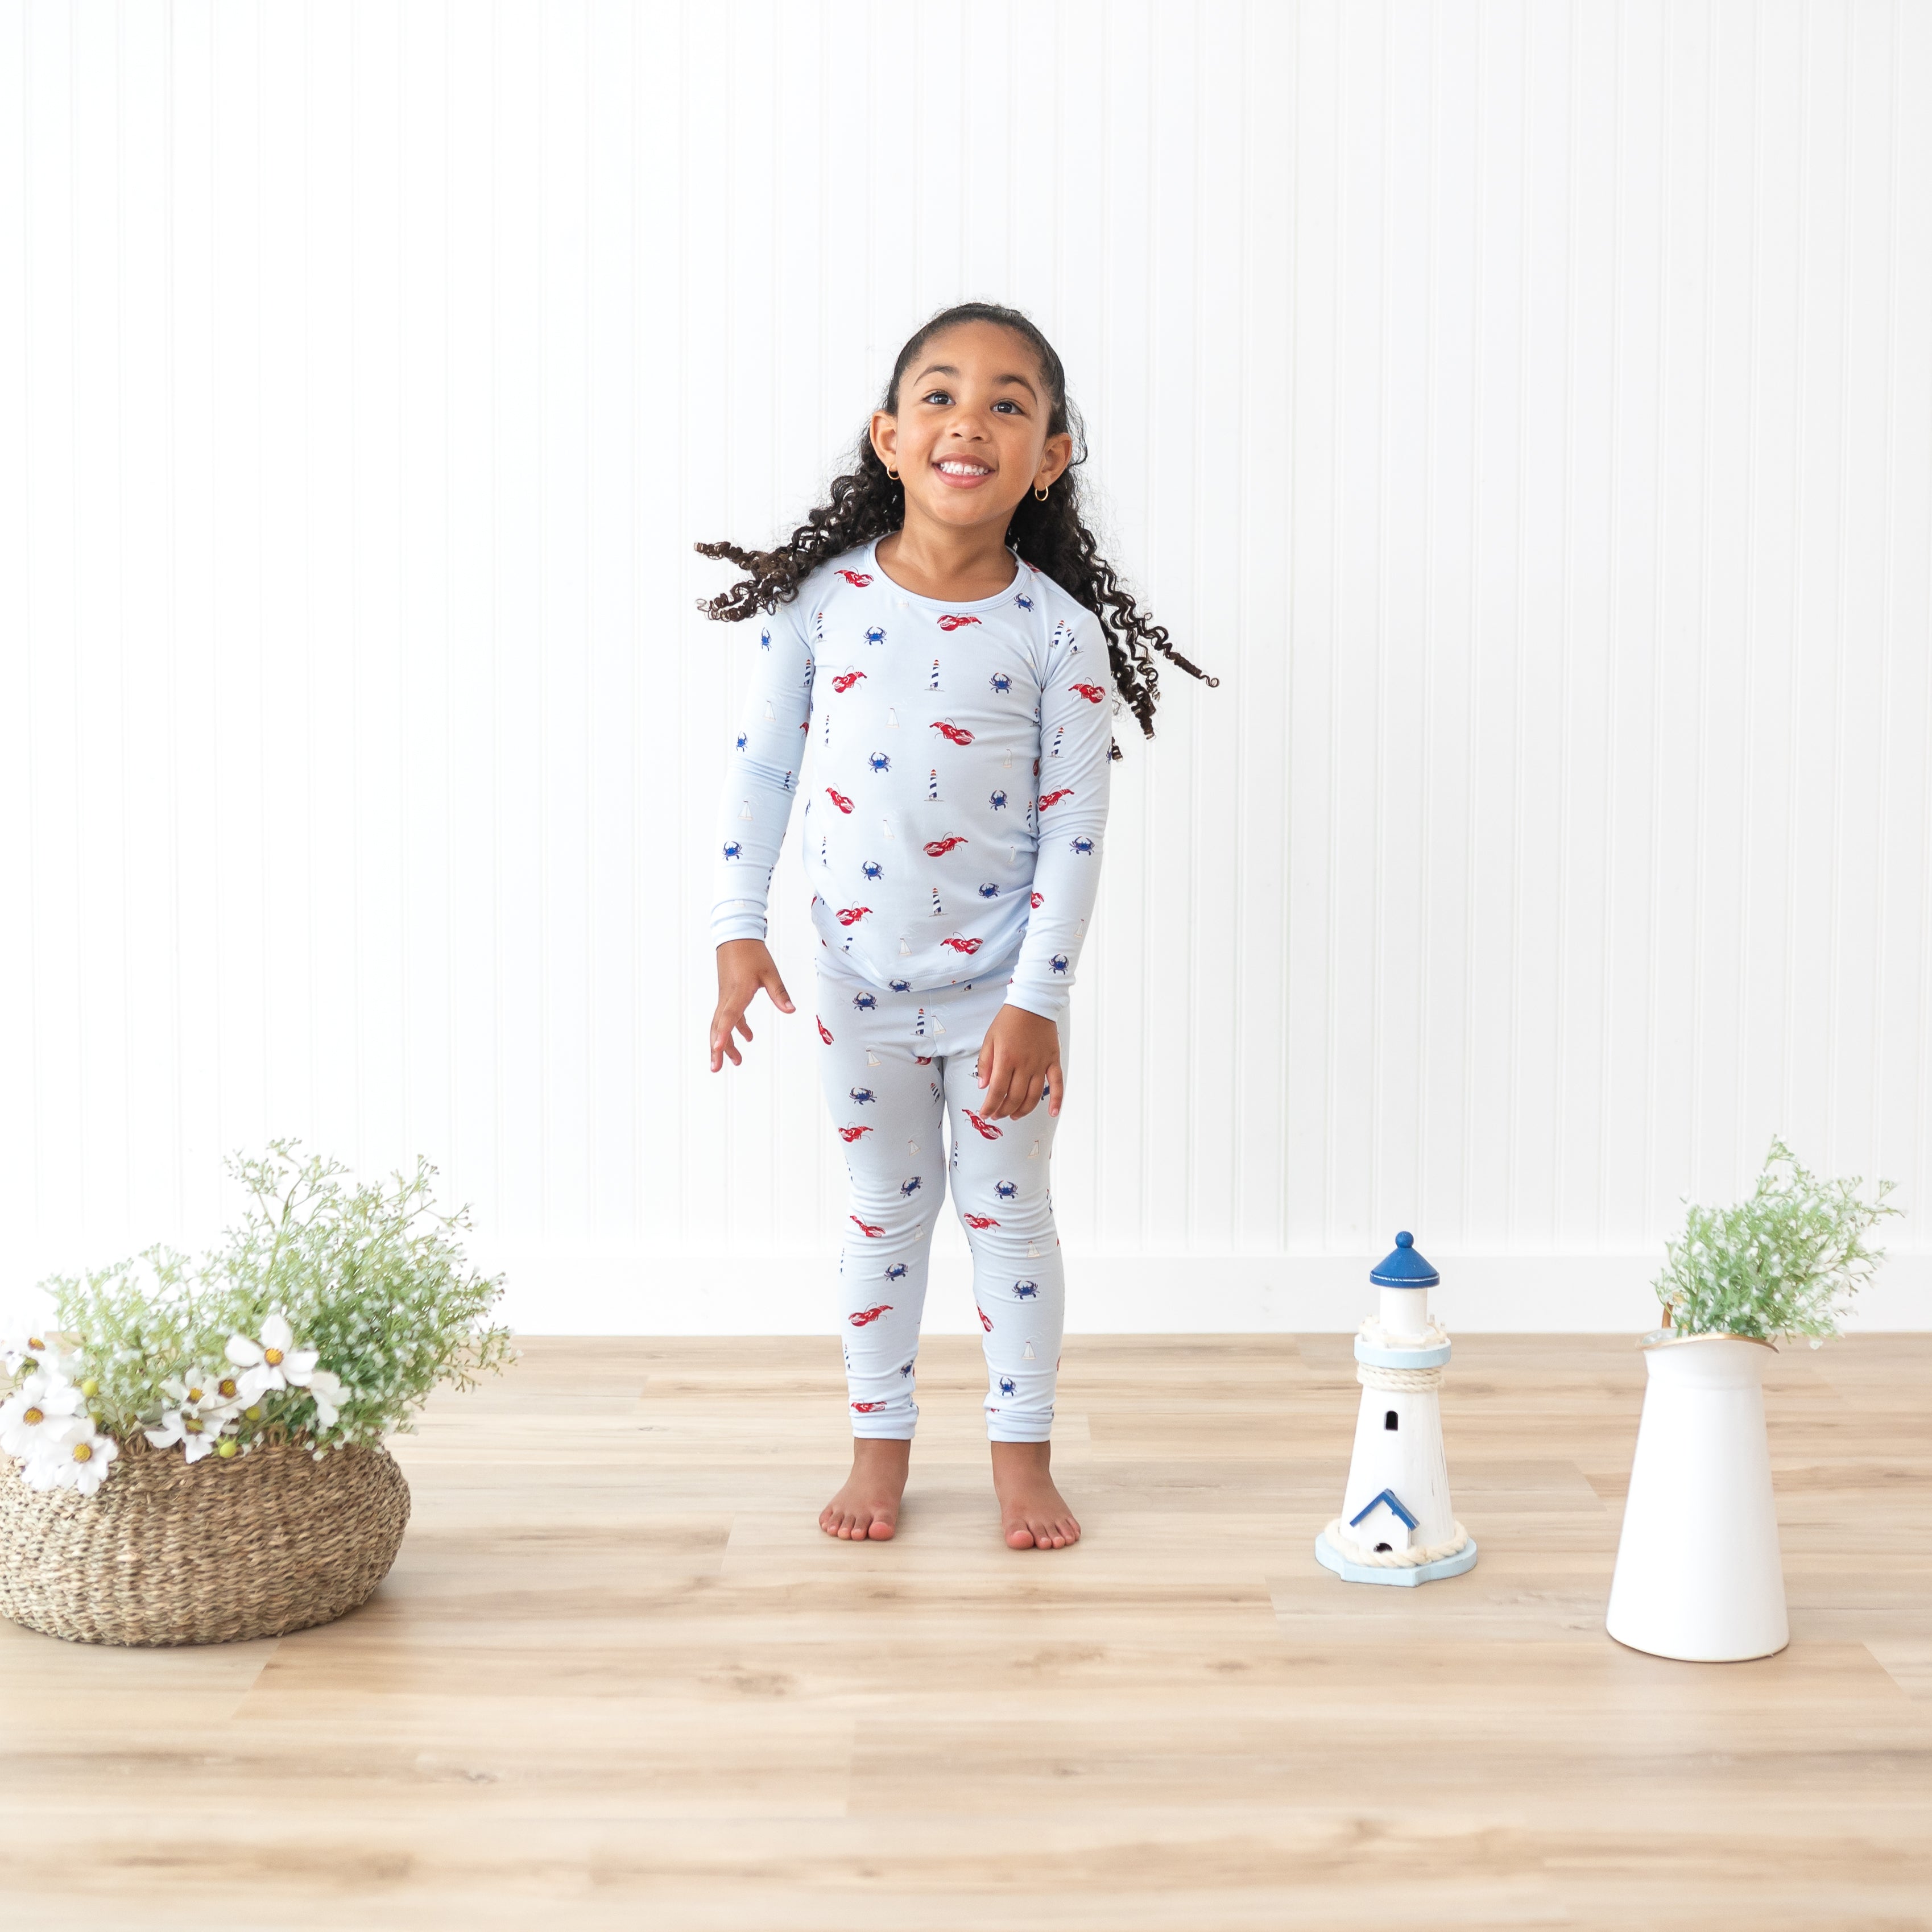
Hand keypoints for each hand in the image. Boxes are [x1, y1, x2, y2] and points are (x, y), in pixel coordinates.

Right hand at [710, 939, 794, 1069]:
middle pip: (718, 1027)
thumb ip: (779, 993)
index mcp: (738, 992)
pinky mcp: (728, 995)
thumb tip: (790, 1010)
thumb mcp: (770, 972)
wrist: (736, 936)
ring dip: (725, 1043)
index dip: (723, 1034)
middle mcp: (727, 997)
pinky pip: (727, 1016)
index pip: (728, 1016)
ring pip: (720, 1024)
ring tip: (736, 1061)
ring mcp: (725, 997)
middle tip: (716, 1068)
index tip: (718, 1049)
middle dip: (717, 1048)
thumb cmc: (752, 953)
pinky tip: (747, 1037)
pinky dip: (735, 1029)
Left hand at [974, 1005, 1064, 1119]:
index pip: (996, 1091)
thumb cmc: (1009, 1020)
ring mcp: (1040, 1064)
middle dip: (1003, 1111)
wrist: (1032, 1004)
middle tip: (997, 1114)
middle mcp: (1024, 1065)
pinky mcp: (1053, 1061)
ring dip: (1023, 1110)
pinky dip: (1057, 1100)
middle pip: (1014, 1097)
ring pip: (1033, 1096)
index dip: (989, 1106)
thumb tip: (983, 1086)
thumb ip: (985, 1063)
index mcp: (1006, 1059)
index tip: (985, 1113)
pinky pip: (1057, 1084)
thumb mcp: (989, 1039)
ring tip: (1014, 1116)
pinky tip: (1053, 1112)